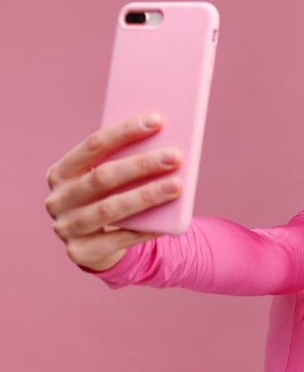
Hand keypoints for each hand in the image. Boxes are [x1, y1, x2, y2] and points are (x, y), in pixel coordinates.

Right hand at [44, 113, 181, 270]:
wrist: (95, 243)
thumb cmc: (109, 197)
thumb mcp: (110, 177)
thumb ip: (126, 160)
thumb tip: (166, 141)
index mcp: (62, 171)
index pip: (94, 144)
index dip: (126, 131)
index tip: (158, 120)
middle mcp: (58, 199)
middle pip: (103, 177)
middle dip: (141, 165)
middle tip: (175, 156)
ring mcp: (66, 227)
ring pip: (110, 209)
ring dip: (147, 196)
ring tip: (178, 186)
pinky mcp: (81, 252)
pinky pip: (118, 239)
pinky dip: (145, 229)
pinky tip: (167, 221)